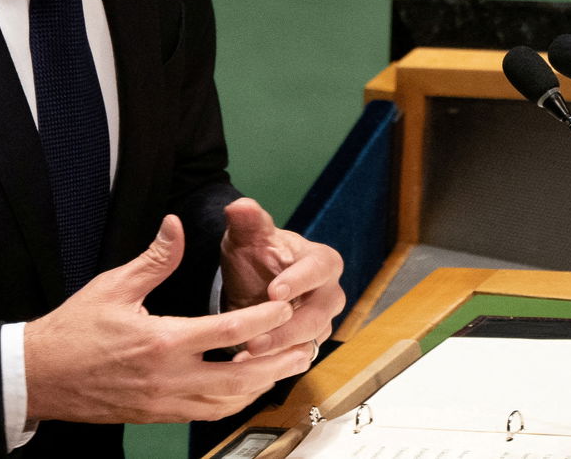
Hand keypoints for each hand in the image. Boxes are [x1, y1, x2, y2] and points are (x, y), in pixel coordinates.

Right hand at [24, 215, 314, 423]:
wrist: (40, 376)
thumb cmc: (74, 330)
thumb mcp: (115, 286)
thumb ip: (155, 258)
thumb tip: (176, 224)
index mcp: (162, 342)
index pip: (229, 332)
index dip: (263, 317)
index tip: (285, 304)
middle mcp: (169, 378)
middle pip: (240, 376)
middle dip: (277, 361)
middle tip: (304, 344)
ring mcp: (165, 402)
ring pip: (227, 402)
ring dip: (260, 385)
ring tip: (285, 366)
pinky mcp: (158, 415)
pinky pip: (206, 413)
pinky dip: (233, 400)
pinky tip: (245, 386)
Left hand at [220, 198, 344, 357]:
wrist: (252, 283)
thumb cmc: (255, 254)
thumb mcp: (248, 237)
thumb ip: (247, 221)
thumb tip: (241, 206)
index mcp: (322, 261)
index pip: (320, 270)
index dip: (300, 281)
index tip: (274, 292)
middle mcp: (329, 293)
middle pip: (318, 315)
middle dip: (286, 328)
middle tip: (255, 338)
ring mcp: (322, 322)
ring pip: (309, 342)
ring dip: (279, 351)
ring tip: (247, 354)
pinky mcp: (308, 344)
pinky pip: (297, 359)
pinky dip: (274, 365)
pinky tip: (245, 364)